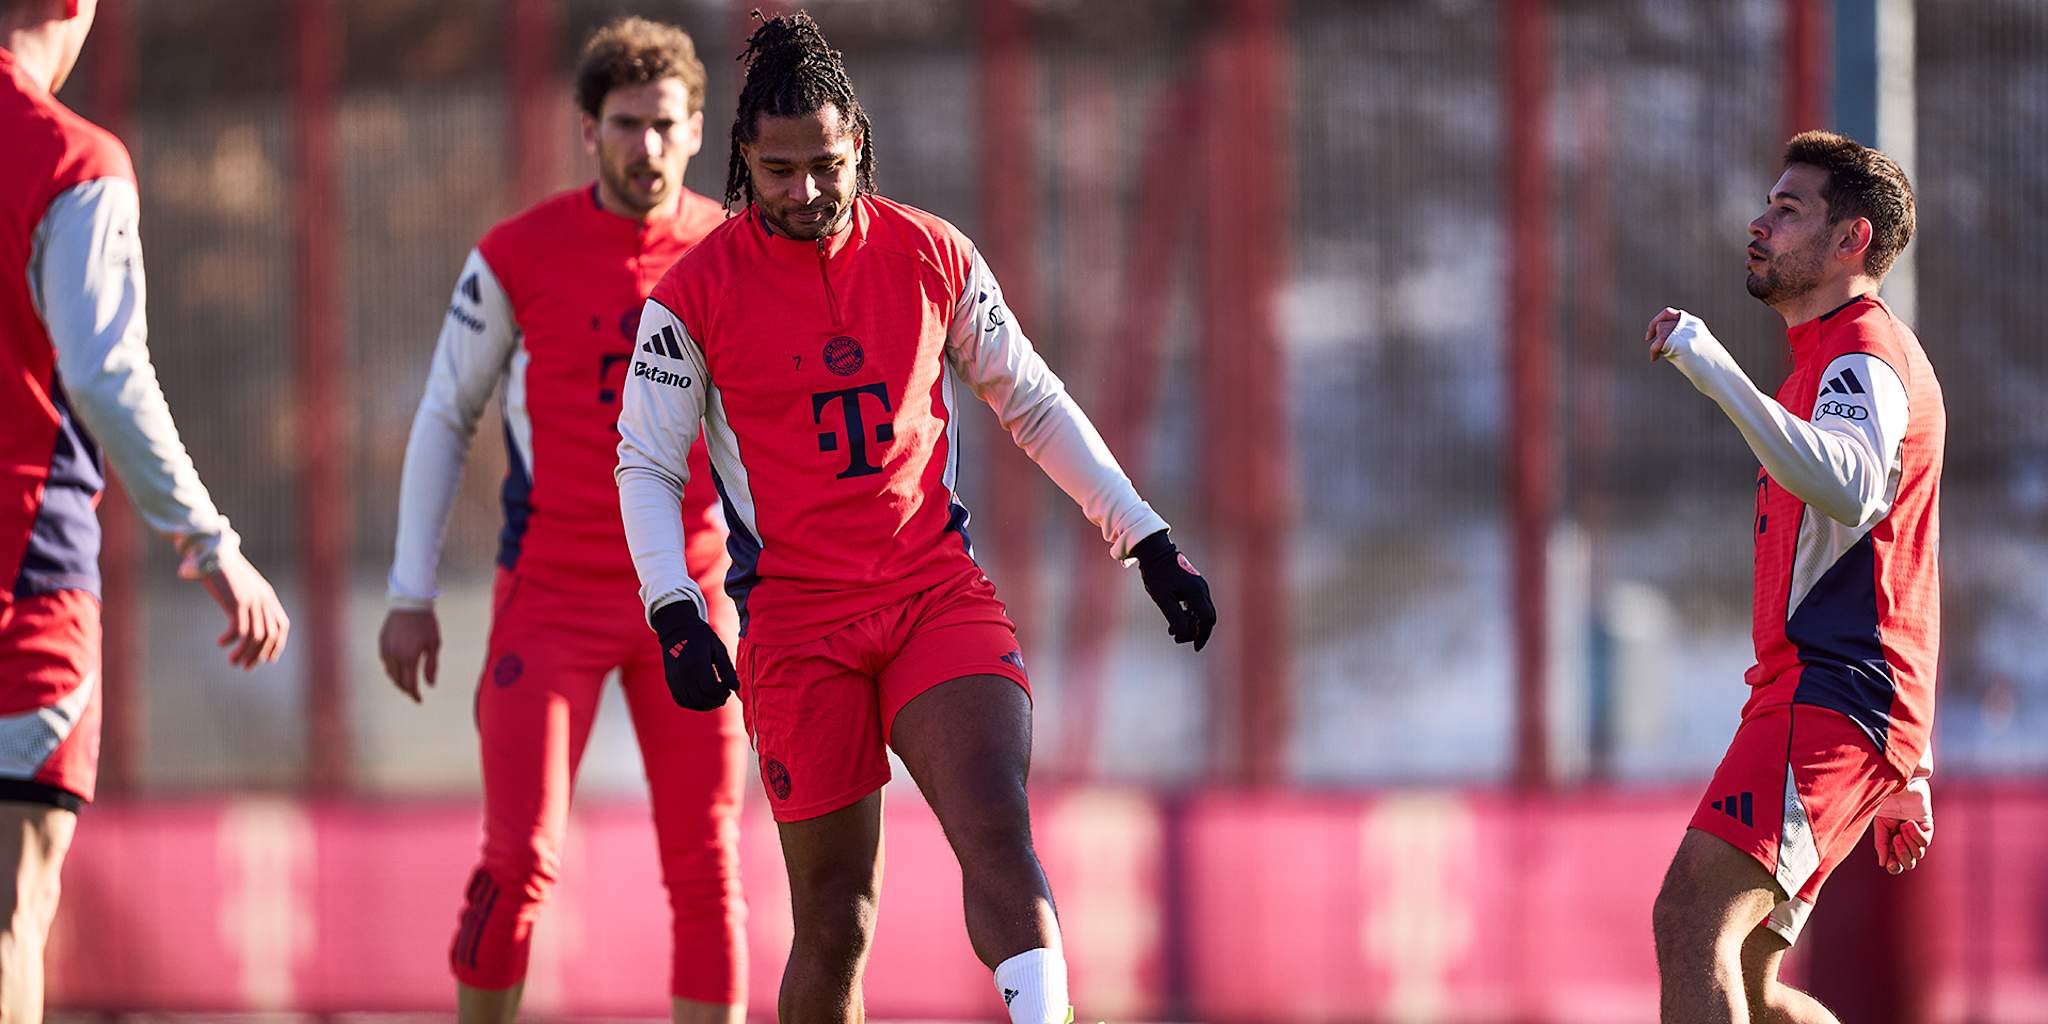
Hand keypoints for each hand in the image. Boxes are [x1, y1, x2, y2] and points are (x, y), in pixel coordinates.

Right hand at [198, 547, 289, 669]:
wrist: (212, 551)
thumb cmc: (222, 568)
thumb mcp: (241, 586)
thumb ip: (245, 603)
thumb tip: (239, 628)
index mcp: (267, 596)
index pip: (281, 625)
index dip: (276, 645)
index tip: (266, 659)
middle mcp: (263, 599)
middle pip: (270, 635)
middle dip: (259, 654)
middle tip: (245, 666)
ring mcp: (252, 600)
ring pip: (255, 636)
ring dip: (244, 653)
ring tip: (233, 661)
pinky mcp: (237, 602)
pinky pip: (239, 630)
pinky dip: (231, 640)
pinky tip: (220, 643)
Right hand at [378, 608, 440, 702]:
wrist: (410, 602)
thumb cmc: (426, 623)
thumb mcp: (434, 644)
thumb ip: (431, 665)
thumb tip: (431, 685)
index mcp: (409, 657)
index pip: (409, 683)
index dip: (414, 694)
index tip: (419, 700)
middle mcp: (395, 655)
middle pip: (397, 681)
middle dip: (406, 689)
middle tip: (414, 693)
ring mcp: (386, 648)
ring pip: (389, 672)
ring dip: (397, 680)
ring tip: (406, 682)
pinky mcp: (381, 642)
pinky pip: (384, 661)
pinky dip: (391, 668)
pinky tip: (398, 668)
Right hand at [653, 599, 736, 710]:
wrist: (677, 629)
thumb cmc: (702, 638)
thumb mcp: (718, 648)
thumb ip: (727, 669)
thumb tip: (735, 688)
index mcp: (697, 663)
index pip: (711, 689)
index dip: (722, 693)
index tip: (728, 688)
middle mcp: (683, 673)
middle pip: (702, 698)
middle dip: (716, 701)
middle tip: (724, 695)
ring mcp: (675, 678)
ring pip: (691, 702)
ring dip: (705, 705)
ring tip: (714, 698)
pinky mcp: (670, 681)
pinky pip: (681, 700)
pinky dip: (693, 704)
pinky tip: (703, 699)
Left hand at [1133, 530, 1216, 650]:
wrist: (1154, 551)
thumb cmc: (1157, 574)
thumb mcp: (1163, 599)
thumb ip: (1175, 618)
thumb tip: (1184, 635)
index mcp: (1197, 593)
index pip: (1207, 620)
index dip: (1202, 635)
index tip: (1194, 647)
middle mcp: (1202, 589)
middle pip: (1206, 617)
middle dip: (1195, 632)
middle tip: (1177, 639)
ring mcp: (1199, 586)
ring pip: (1201, 612)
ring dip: (1190, 624)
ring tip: (1172, 632)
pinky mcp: (1193, 585)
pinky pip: (1196, 604)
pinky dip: (1188, 615)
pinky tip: (1174, 620)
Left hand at [1645, 307, 1726, 365]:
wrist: (1721, 374)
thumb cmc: (1708, 367)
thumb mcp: (1694, 350)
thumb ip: (1678, 343)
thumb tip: (1660, 346)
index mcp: (1694, 324)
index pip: (1671, 314)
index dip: (1659, 320)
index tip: (1652, 332)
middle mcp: (1690, 325)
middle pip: (1663, 321)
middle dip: (1653, 328)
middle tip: (1648, 338)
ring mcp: (1685, 333)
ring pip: (1661, 330)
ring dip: (1656, 343)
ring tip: (1658, 356)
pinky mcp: (1679, 343)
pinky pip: (1658, 343)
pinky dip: (1653, 351)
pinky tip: (1654, 359)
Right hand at [1872, 777, 1932, 874]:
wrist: (1897, 784)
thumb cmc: (1884, 800)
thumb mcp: (1879, 824)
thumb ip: (1881, 844)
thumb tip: (1883, 864)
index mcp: (1889, 840)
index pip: (1895, 862)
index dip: (1894, 866)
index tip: (1890, 863)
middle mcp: (1904, 839)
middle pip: (1909, 862)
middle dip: (1902, 855)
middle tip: (1896, 840)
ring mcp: (1917, 833)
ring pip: (1918, 853)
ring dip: (1908, 842)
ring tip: (1901, 827)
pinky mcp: (1927, 826)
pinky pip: (1925, 841)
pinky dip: (1916, 835)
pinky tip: (1909, 823)